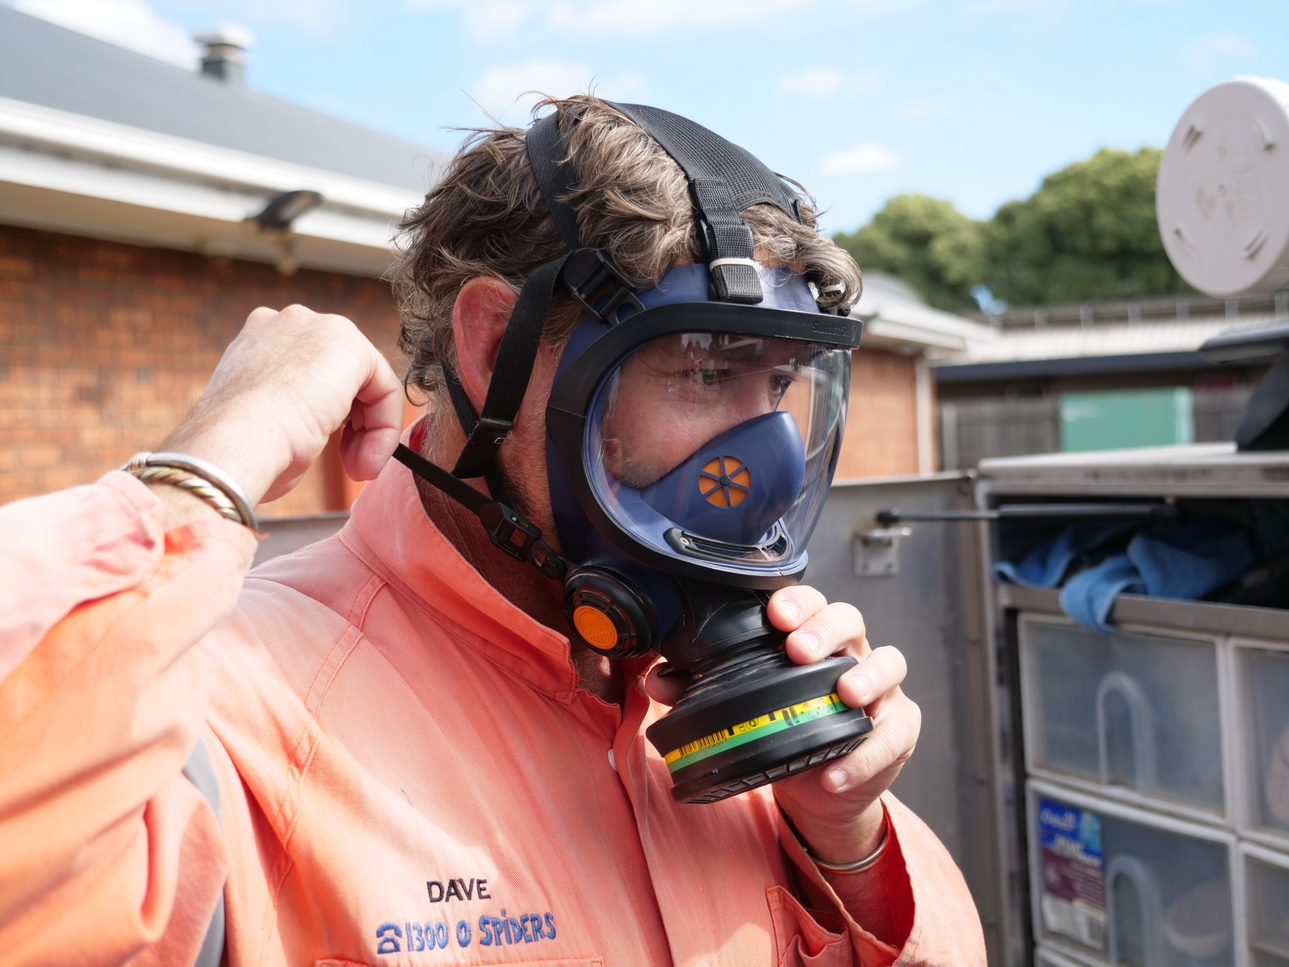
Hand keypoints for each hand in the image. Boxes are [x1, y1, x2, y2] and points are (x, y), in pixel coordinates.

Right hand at [160, 305, 402, 505]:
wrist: (235, 442)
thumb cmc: (240, 448)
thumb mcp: (261, 420)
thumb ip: (289, 407)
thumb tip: (315, 424)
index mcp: (257, 339)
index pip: (312, 375)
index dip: (330, 418)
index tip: (331, 456)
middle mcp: (288, 323)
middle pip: (343, 376)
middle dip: (354, 425)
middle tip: (350, 465)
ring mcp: (318, 327)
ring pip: (367, 384)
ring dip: (369, 432)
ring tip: (356, 468)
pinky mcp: (349, 344)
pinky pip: (385, 389)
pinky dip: (384, 428)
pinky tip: (367, 457)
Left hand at [645, 587, 919, 863]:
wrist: (817, 788)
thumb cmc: (782, 730)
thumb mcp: (742, 711)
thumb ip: (698, 691)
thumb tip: (657, 680)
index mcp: (810, 638)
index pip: (809, 602)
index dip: (797, 602)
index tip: (775, 613)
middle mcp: (849, 653)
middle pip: (850, 619)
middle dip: (826, 629)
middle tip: (800, 650)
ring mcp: (880, 689)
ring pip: (890, 662)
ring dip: (868, 675)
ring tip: (846, 694)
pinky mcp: (899, 729)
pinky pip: (895, 733)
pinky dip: (868, 754)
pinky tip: (837, 773)